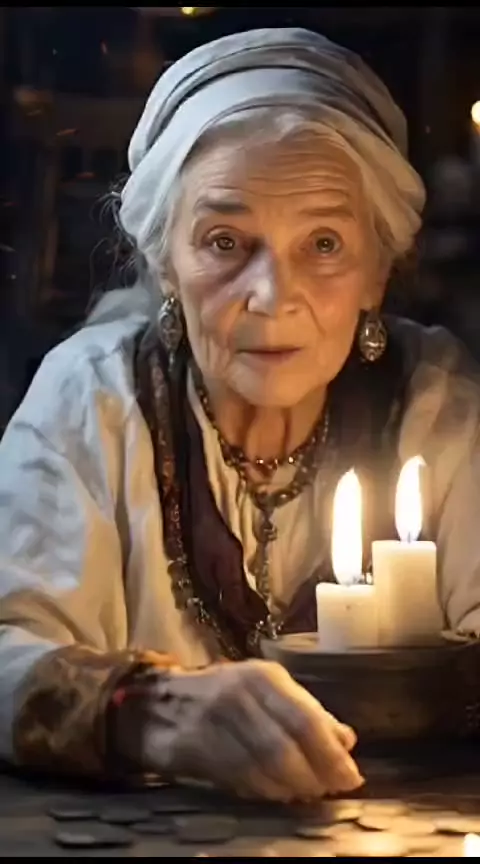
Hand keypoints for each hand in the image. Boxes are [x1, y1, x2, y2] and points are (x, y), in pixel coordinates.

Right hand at [140, 659, 363, 801]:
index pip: (306, 720)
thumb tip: (347, 741)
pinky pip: (238, 779)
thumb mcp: (267, 691)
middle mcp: (239, 695)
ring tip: (303, 793)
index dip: (331, 755)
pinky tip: (275, 793)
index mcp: (264, 677)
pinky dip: (264, 791)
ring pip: (262, 768)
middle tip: (328, 791)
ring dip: (290, 788)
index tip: (351, 778)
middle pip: (286, 749)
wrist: (160, 701)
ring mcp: (213, 722)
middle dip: (313, 777)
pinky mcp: (194, 748)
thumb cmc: (225, 695)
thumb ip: (308, 713)